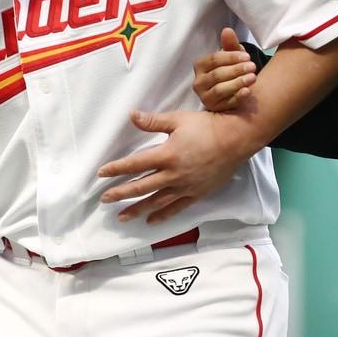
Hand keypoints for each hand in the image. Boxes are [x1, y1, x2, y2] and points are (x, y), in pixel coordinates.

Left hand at [96, 108, 256, 224]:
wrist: (236, 140)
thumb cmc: (206, 126)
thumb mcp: (177, 120)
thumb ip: (152, 122)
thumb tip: (131, 115)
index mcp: (166, 155)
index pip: (134, 164)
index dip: (116, 169)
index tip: (102, 173)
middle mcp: (173, 174)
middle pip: (141, 187)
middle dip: (121, 194)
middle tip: (105, 199)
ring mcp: (185, 187)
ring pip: (156, 202)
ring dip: (137, 210)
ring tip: (122, 217)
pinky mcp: (196, 193)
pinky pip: (176, 208)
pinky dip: (162, 215)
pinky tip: (151, 221)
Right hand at [192, 27, 256, 111]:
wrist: (234, 90)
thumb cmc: (231, 69)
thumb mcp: (232, 56)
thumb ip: (229, 44)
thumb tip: (227, 30)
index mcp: (200, 66)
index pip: (213, 59)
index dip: (231, 57)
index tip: (247, 56)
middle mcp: (198, 82)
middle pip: (217, 75)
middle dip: (236, 70)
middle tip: (253, 66)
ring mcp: (204, 96)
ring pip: (219, 90)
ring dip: (237, 83)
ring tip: (253, 78)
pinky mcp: (213, 108)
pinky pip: (226, 104)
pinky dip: (237, 97)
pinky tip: (248, 91)